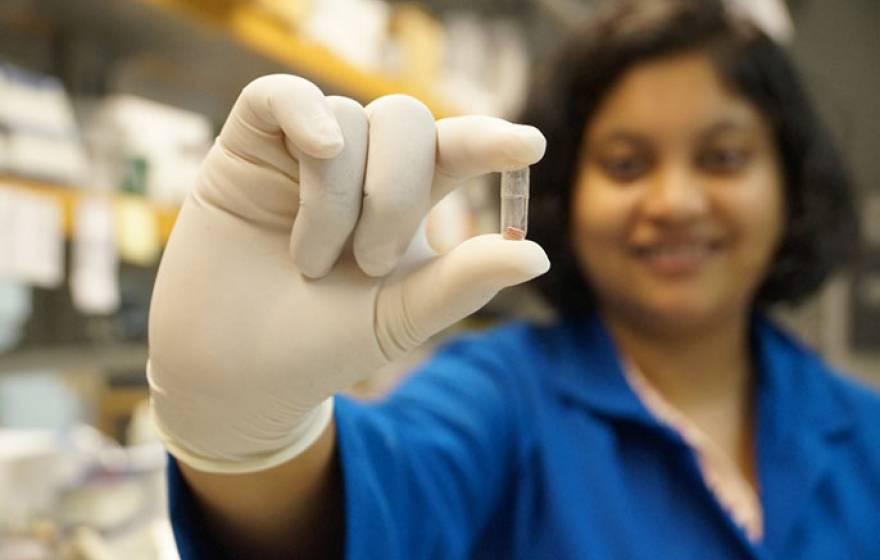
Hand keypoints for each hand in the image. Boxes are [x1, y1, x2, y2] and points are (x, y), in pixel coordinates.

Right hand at [147, 74, 548, 472]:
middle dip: (395, 190)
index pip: (454, 148)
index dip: (490, 140)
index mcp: (404, 201)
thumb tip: (538, 255)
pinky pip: (279, 95)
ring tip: (311, 261)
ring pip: (346, 119)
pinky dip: (303, 112)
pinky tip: (318, 149)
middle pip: (404, 119)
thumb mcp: (398, 317)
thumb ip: (462, 282)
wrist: (234, 374)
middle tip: (368, 263)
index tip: (530, 146)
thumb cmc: (319, 348)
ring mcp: (302, 155)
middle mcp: (359, 168)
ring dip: (337, 195)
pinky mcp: (246, 148)